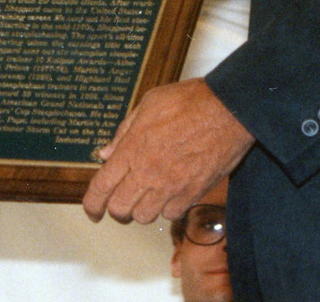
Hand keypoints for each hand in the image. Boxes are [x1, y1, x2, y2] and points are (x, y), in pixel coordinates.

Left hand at [83, 79, 253, 224]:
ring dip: (142, 208)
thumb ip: (123, 133)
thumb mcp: (147, 105)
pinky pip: (172, 214)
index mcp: (132, 149)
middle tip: (121, 200)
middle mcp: (148, 173)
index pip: (101, 187)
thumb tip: (105, 153)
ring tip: (148, 193)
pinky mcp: (192, 194)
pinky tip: (171, 192)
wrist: (227, 111)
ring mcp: (170, 186)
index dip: (91, 204)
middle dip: (116, 208)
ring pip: (145, 217)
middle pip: (120, 209)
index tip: (91, 210)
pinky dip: (168, 208)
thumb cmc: (189, 102)